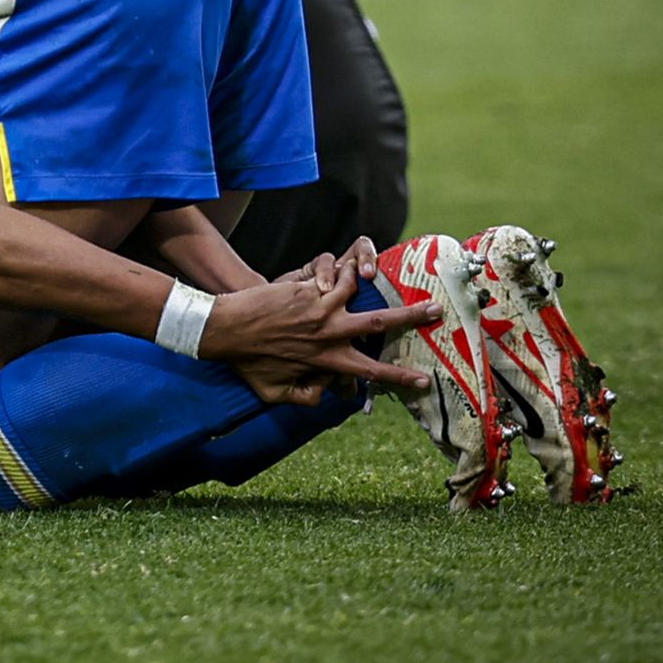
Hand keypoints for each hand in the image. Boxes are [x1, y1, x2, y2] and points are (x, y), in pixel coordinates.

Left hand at [200, 253, 437, 407]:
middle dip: (412, 317)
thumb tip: (326, 397)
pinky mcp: (309, 291)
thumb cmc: (248, 363)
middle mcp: (331, 335)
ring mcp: (322, 310)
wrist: (226, 330)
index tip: (424, 380)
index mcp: (327, 363)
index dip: (400, 378)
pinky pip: (335, 277)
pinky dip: (345, 271)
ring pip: (360, 294)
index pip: (371, 372)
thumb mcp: (275, 393)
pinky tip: (354, 265)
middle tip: (436, 309)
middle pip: (381, 325)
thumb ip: (304, 397)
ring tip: (384, 275)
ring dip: (374, 283)